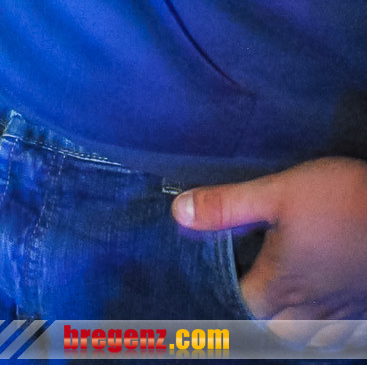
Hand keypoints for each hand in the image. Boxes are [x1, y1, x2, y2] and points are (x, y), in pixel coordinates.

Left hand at [174, 157, 366, 320]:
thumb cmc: (340, 201)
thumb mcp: (277, 192)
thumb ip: (228, 206)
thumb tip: (179, 213)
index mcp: (281, 284)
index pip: (242, 305)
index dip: (226, 290)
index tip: (219, 270)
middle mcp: (310, 308)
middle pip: (275, 330)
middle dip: (260, 314)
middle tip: (253, 284)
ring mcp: (341, 312)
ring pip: (309, 337)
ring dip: (293, 324)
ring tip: (285, 297)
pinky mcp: (363, 308)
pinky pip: (340, 334)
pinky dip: (327, 326)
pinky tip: (323, 303)